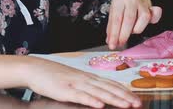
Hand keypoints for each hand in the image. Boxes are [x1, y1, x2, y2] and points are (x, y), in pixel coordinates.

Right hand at [24, 57, 140, 107]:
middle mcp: (85, 79)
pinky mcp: (65, 90)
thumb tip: (101, 92)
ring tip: (126, 105)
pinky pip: (80, 96)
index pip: (110, 84)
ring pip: (98, 92)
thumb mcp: (73, 79)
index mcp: (88, 77)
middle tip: (138, 103)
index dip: (125, 91)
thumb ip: (87, 85)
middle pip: (108, 88)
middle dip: (125, 97)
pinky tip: (100, 105)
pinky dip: (91, 100)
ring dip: (114, 99)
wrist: (34, 68)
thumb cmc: (53, 75)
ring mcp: (75, 84)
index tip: (137, 98)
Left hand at [106, 0, 161, 48]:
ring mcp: (142, 2)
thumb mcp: (114, 10)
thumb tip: (110, 41)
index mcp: (119, 1)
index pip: (116, 20)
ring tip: (130, 32)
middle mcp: (131, 0)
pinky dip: (149, 23)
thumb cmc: (122, 3)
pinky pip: (152, 16)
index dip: (114, 34)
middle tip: (120, 44)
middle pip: (129, 20)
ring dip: (136, 29)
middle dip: (124, 35)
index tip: (112, 44)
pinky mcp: (150, 6)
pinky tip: (143, 26)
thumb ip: (112, 25)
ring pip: (143, 19)